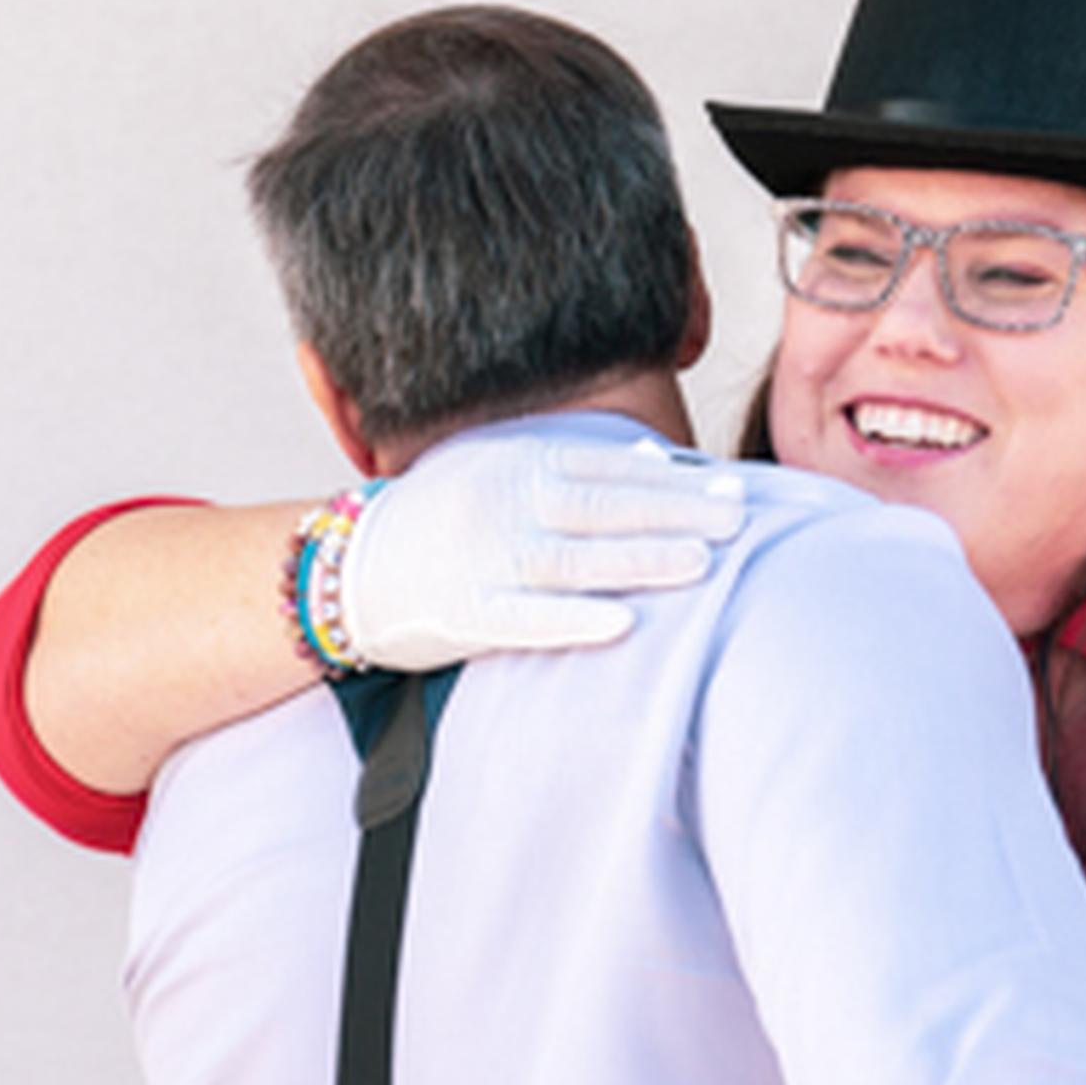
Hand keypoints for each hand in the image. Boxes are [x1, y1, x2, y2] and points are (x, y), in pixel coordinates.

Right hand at [335, 432, 742, 670]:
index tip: (731, 491)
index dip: (674, 480)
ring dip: (639, 561)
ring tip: (701, 565)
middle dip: (674, 514)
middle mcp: (501, 503)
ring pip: (572, 559)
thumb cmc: (441, 520)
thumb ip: (574, 466)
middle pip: (601, 506)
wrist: (346, 566)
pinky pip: (523, 618)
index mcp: (515, 463)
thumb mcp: (499, 471)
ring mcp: (480, 558)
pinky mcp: (461, 613)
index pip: (609, 468)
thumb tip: (656, 459)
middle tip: (738, 522)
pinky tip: (623, 625)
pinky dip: (573, 620)